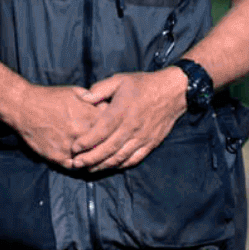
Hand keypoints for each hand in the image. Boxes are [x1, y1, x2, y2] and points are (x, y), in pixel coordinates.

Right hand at [6, 84, 109, 167]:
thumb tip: (110, 105)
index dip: (116, 133)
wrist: (23, 107)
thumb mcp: (76, 93)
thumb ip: (95, 101)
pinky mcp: (58, 157)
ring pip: (91, 160)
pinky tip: (83, 162)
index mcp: (90, 116)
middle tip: (111, 150)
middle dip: (109, 148)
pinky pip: (75, 167)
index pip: (114, 130)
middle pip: (105, 147)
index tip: (116, 135)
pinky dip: (80, 166)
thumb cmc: (51, 98)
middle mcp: (82, 133)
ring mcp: (70, 146)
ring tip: (99, 159)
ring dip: (96, 160)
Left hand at [68, 69, 187, 172]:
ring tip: (89, 169)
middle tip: (76, 164)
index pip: (100, 131)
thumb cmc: (144, 84)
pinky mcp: (151, 143)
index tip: (74, 148)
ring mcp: (143, 137)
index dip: (86, 142)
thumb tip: (82, 97)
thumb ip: (99, 89)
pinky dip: (121, 165)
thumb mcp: (120, 80)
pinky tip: (110, 166)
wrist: (174, 91)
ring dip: (103, 165)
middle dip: (90, 158)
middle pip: (108, 148)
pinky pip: (134, 158)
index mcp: (122, 111)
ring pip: (120, 156)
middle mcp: (132, 126)